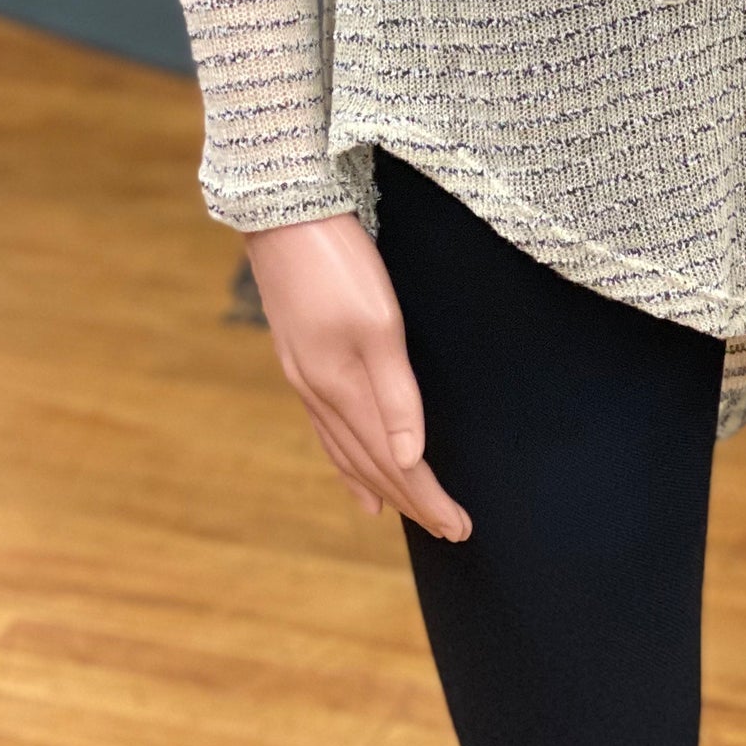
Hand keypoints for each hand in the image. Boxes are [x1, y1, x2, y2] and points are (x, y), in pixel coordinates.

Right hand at [245, 212, 471, 540]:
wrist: (284, 214)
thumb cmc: (339, 264)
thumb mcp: (380, 323)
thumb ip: (396, 395)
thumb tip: (408, 460)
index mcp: (343, 389)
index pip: (396, 464)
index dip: (429, 499)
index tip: (461, 528)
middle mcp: (320, 394)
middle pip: (372, 465)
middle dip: (413, 501)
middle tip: (452, 531)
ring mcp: (306, 379)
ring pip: (347, 452)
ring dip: (381, 486)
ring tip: (405, 515)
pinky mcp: (302, 360)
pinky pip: (328, 430)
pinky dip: (347, 460)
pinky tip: (355, 467)